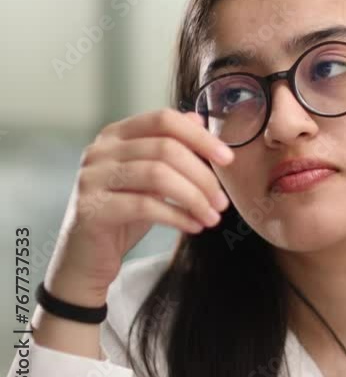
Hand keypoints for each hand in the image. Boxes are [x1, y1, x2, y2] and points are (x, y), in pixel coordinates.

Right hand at [45, 108, 233, 306]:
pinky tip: (194, 226)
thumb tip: (199, 119)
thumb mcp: (152, 178)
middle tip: (223, 202)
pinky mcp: (91, 208)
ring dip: (194, 198)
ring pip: (157, 175)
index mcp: (116, 135)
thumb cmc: (125, 213)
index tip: (228, 159)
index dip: (200, 136)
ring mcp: (91, 178)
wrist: (87, 257)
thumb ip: (171, 148)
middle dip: (202, 176)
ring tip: (213, 217)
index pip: (164, 119)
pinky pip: (145, 206)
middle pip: (166, 148)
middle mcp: (100, 150)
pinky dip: (177, 216)